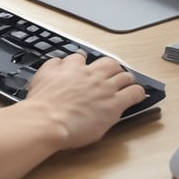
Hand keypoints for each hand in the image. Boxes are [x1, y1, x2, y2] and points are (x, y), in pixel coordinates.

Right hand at [24, 54, 145, 149]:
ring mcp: (104, 88)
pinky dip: (138, 93)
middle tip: (112, 74)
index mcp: (71, 68)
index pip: (81, 58)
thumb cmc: (42, 105)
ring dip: (126, 79)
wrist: (47, 119)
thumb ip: (51, 68)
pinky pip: (134, 93)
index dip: (85, 64)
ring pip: (124, 75)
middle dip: (111, 67)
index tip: (86, 68)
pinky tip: (138, 95)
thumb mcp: (40, 77)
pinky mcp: (114, 104)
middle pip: (108, 62)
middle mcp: (90, 74)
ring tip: (127, 84)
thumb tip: (57, 63)